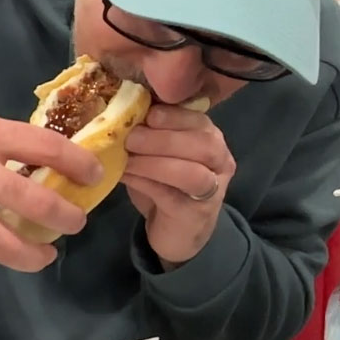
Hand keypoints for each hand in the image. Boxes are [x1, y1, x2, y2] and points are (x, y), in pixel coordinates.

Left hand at [121, 104, 235, 265]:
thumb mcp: (157, 150)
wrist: (176, 230)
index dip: (171, 114)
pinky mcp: (195, 215)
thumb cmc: (164, 182)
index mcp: (210, 137)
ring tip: (126, 158)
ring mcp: (213, 191)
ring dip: (155, 162)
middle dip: (162, 137)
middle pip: (203, 144)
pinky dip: (145, 182)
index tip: (142, 113)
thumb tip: (119, 110)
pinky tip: (125, 176)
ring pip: (193, 173)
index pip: (199, 118)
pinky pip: (172, 196)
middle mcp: (220, 161)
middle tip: (130, 138)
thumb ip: (149, 130)